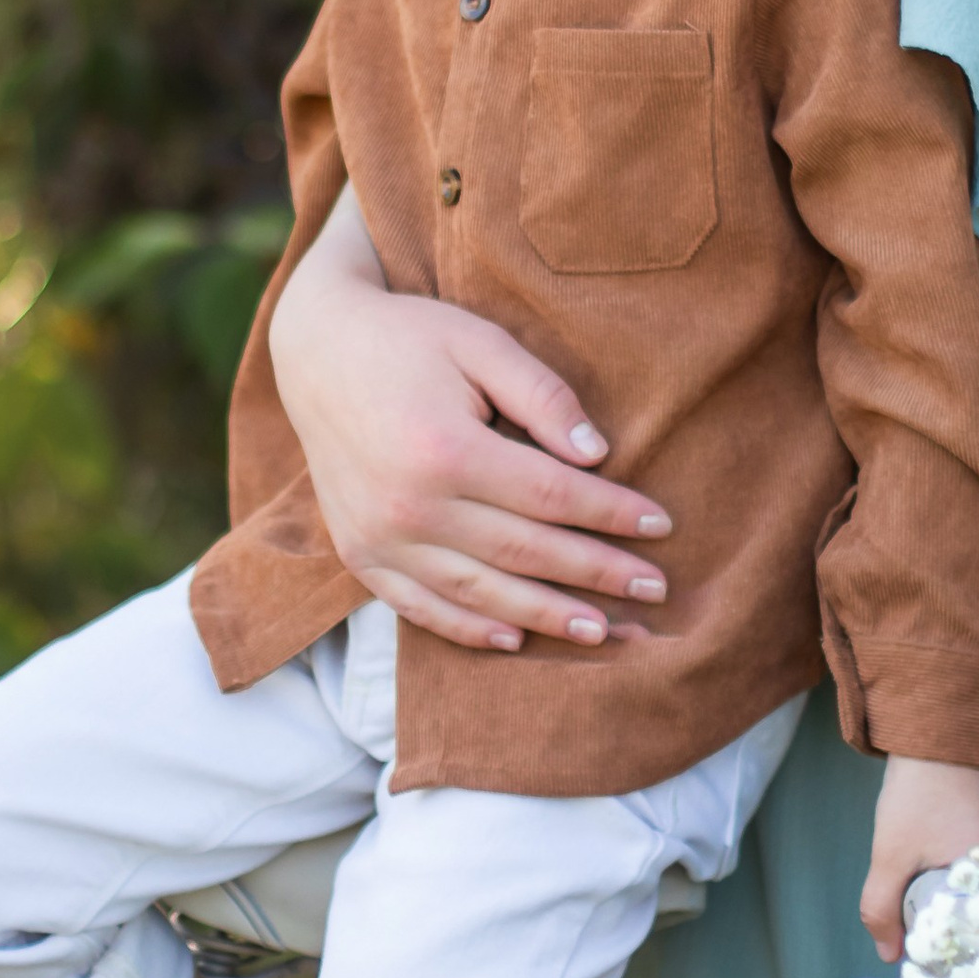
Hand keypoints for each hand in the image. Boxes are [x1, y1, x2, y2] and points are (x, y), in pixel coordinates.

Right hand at [268, 198, 674, 652]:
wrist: (317, 350)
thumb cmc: (410, 337)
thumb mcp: (482, 343)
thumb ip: (543, 397)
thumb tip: (598, 457)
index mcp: (445, 449)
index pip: (550, 496)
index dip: (611, 515)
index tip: (661, 526)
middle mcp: (409, 505)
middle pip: (523, 552)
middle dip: (595, 575)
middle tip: (652, 590)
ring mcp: (378, 538)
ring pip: (478, 593)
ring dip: (544, 617)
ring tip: (602, 631)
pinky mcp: (358, 554)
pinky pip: (419, 607)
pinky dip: (468, 630)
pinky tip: (515, 640)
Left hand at [860, 757, 978, 963]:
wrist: (934, 742)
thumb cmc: (917, 796)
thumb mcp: (892, 855)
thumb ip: (883, 907)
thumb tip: (889, 957)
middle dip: (974, 949)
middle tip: (943, 964)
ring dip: (973, 924)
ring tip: (944, 942)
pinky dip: (975, 901)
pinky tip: (951, 910)